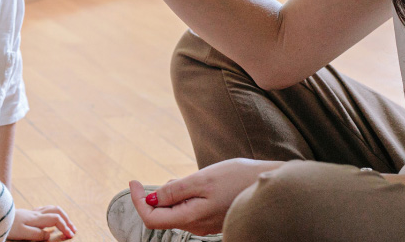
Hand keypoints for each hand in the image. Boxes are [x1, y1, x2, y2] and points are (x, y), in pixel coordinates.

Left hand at [8, 206, 76, 240]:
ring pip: (51, 208)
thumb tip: (49, 234)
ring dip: (62, 215)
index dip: (65, 227)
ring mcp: (32, 212)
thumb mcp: (23, 233)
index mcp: (36, 219)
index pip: (56, 219)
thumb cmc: (9, 226)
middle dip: (67, 219)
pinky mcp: (28, 213)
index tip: (70, 235)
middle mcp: (36, 213)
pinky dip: (53, 213)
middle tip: (72, 229)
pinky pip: (45, 209)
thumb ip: (38, 234)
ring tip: (67, 223)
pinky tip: (52, 219)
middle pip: (57, 211)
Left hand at [129, 158, 281, 235]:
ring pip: (175, 211)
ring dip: (170, 195)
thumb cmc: (238, 179)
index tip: (133, 181)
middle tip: (155, 178)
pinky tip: (194, 184)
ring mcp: (205, 224)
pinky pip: (188, 209)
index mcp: (191, 218)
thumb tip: (151, 199)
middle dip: (154, 196)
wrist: (271, 185)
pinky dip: (183, 196)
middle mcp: (196, 226)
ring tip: (182, 179)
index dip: (137, 201)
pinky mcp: (212, 217)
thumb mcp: (202, 179)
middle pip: (162, 215)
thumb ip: (175, 191)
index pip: (152, 219)